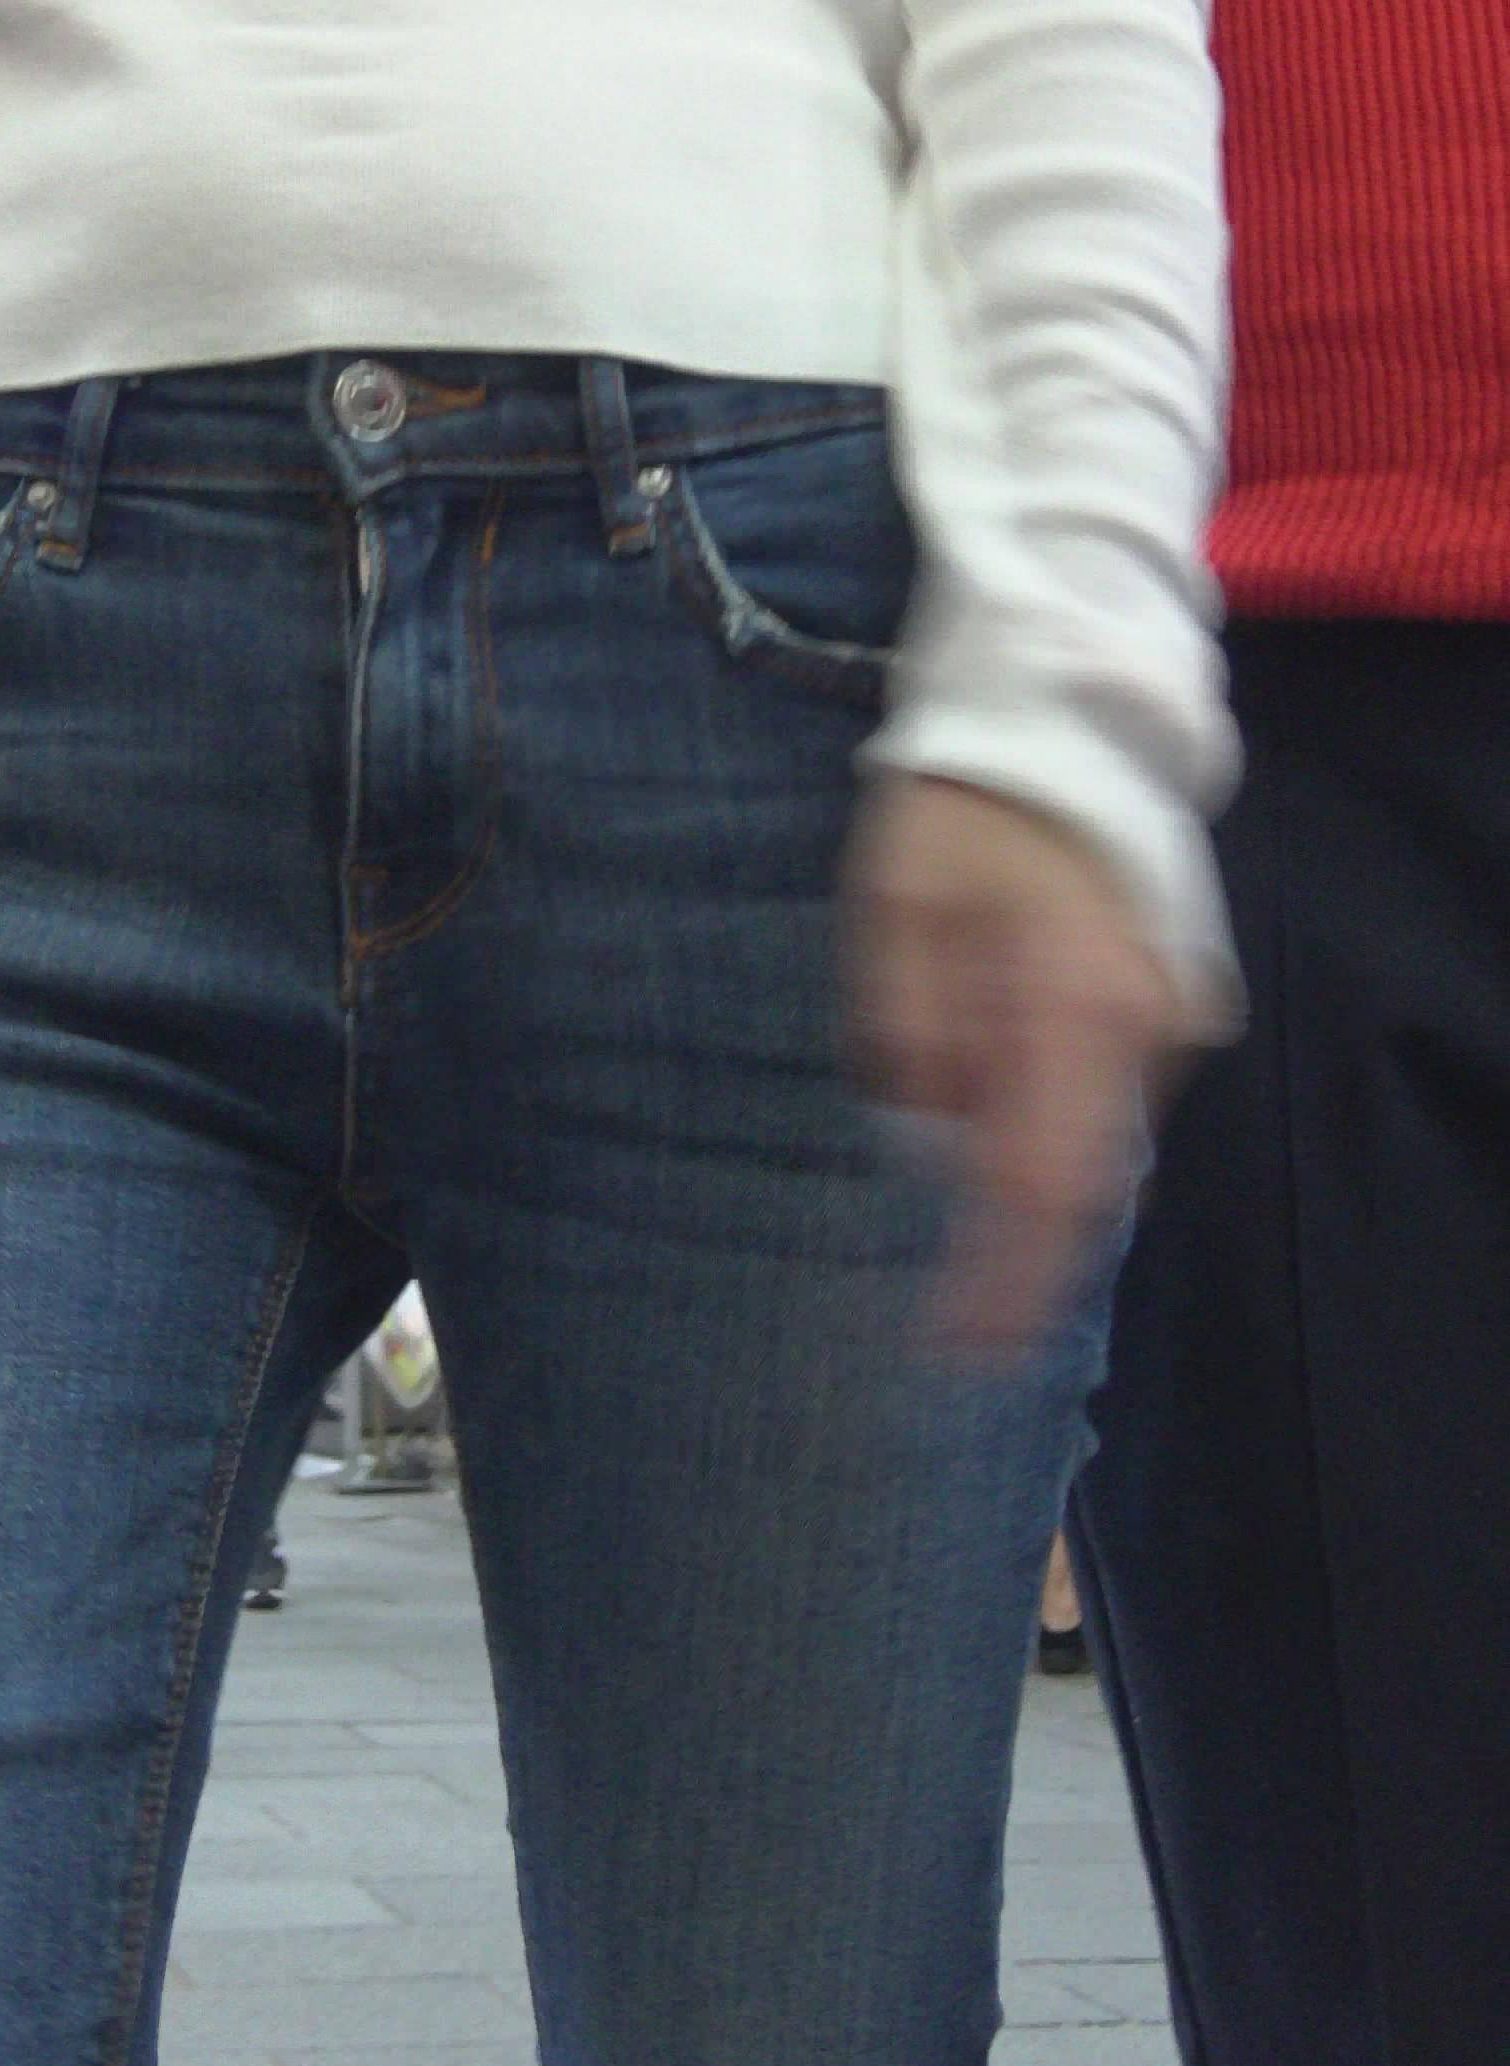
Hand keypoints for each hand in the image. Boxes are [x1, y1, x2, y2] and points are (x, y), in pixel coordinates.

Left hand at [843, 773, 1186, 1363]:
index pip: (1041, 1179)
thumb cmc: (956, 807)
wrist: (1060, 718)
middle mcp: (1142, 1025)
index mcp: (1071, 1001)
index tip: (954, 1347)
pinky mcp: (1169, 1004)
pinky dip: (1056, 1143)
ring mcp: (1168, 1016)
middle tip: (957, 1337)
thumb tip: (928, 1143)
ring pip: (1101, 1147)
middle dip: (1022, 1267)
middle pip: (1086, 1182)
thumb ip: (911, 1033)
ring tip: (964, 1262)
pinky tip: (1000, 1161)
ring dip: (1034, 1203)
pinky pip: (1108, 1104)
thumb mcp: (895, 912)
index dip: (1002, 1277)